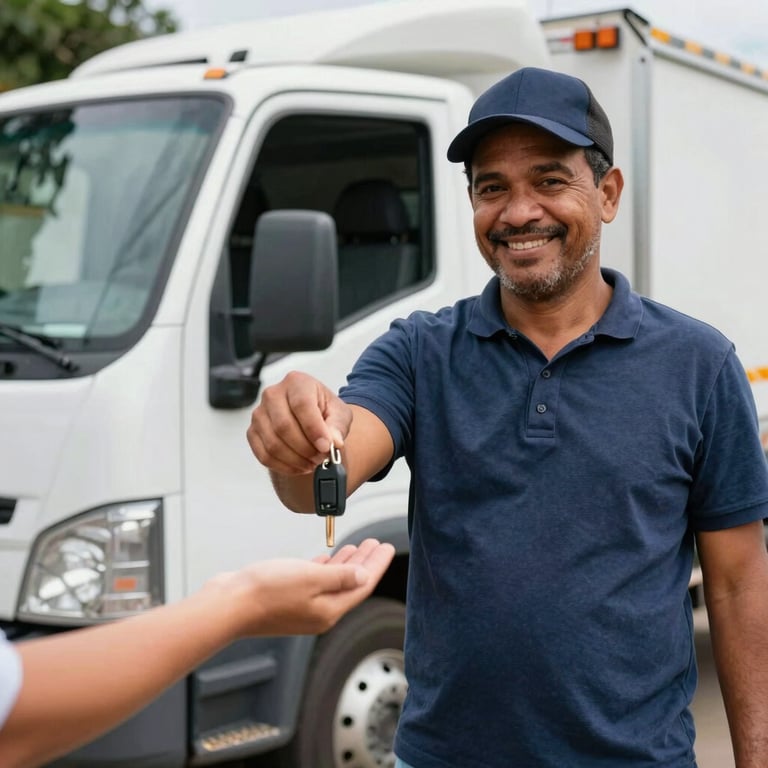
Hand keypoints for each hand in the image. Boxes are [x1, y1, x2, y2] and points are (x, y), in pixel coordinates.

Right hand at [207, 538, 395, 636]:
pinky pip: (315, 581)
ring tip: (358, 546)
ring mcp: (302, 607)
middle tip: (376, 544)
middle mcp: (319, 612)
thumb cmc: (266, 591)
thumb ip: (340, 577)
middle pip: (350, 583)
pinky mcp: (286, 599)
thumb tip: (363, 576)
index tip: (387, 547)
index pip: (362, 585)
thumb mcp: (311, 578)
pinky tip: (327, 558)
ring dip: (346, 563)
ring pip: (333, 581)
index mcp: (329, 610)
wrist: (228, 604)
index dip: (376, 565)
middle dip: (365, 562)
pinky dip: (325, 568)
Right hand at [247, 371, 352, 474]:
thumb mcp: (339, 414)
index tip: (326, 447)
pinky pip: (264, 455)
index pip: (301, 405)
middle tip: (321, 458)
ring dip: (295, 460)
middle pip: (284, 426)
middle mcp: (273, 394)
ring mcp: (259, 413)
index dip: (314, 429)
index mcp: (297, 382)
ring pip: (273, 443)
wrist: (310, 418)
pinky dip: (284, 466)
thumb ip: (337, 426)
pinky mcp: (252, 432)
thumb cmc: (324, 411)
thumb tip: (333, 441)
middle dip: (305, 448)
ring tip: (312, 462)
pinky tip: (299, 466)